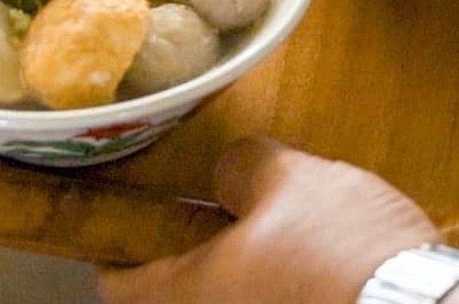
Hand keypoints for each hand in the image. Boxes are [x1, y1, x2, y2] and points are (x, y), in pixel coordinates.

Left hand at [97, 137, 439, 303]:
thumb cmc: (341, 250)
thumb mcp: (288, 179)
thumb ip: (242, 168)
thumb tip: (228, 175)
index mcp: (190, 296)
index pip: (119, 283)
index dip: (116, 249)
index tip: (124, 225)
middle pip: (179, 296)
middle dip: (194, 259)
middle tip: (214, 217)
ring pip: (233, 301)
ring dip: (245, 274)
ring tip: (276, 232)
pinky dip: (284, 288)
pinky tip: (318, 262)